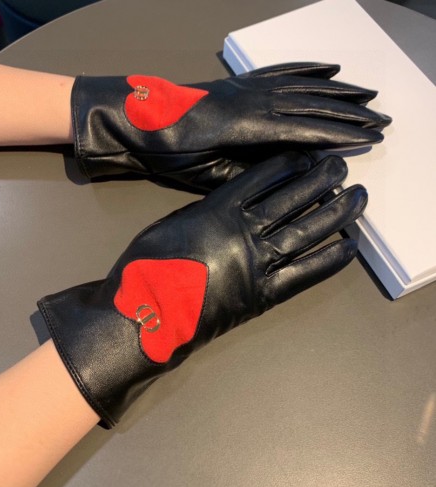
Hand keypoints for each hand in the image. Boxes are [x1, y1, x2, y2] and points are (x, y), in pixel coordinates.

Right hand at [38, 152, 366, 426]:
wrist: (144, 317)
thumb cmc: (148, 266)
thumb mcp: (172, 223)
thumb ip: (206, 210)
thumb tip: (234, 201)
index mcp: (218, 210)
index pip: (262, 180)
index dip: (288, 165)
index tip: (307, 155)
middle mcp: (244, 233)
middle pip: (291, 200)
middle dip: (319, 180)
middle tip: (341, 166)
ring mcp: (258, 265)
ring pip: (304, 232)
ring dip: (333, 213)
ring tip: (356, 197)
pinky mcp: (264, 295)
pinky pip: (304, 274)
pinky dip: (329, 260)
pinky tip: (349, 245)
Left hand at [72, 62, 390, 192]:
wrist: (138, 123)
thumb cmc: (169, 154)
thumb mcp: (206, 174)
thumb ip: (249, 171)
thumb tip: (288, 167)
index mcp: (249, 127)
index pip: (306, 130)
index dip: (340, 135)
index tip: (369, 139)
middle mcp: (255, 100)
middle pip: (312, 104)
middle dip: (350, 112)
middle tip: (381, 118)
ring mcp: (248, 87)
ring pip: (302, 84)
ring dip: (338, 89)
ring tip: (367, 93)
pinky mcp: (240, 82)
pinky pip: (280, 71)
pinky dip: (307, 68)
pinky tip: (327, 67)